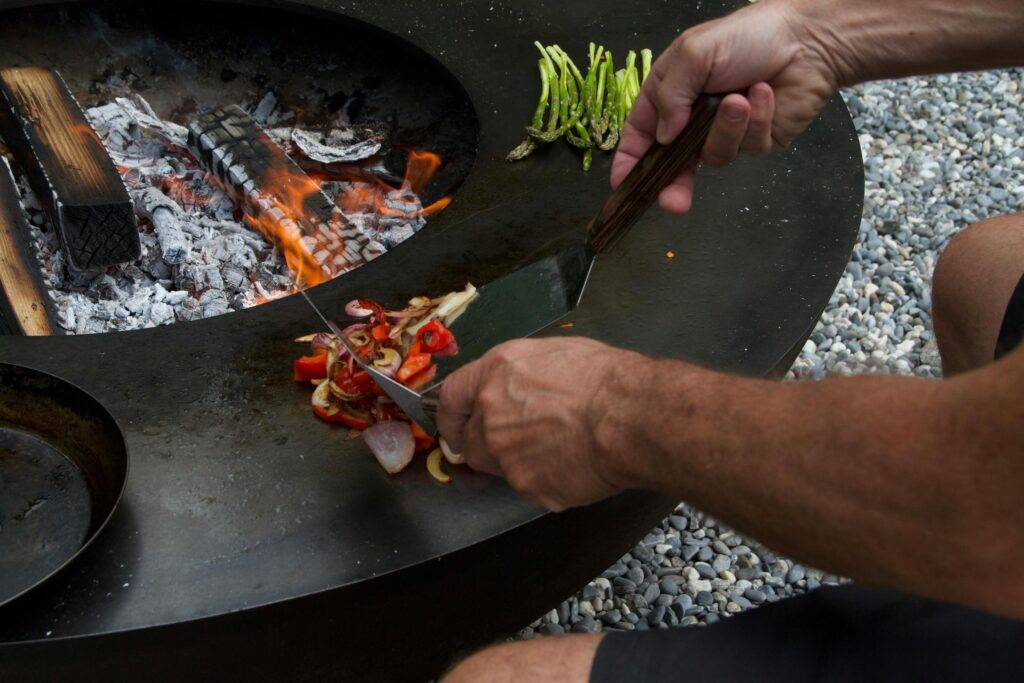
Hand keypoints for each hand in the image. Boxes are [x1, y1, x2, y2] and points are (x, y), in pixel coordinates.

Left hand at [437, 338, 645, 511]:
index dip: (452, 415)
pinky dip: (548, 481)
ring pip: (499, 467)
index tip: (457, 425)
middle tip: (522, 440)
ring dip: (519, 462)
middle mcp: (490, 414)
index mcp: (494, 373)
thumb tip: (513, 387)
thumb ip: (519, 374)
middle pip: (468, 441)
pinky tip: (575, 465)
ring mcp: (505, 455)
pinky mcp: (528, 487)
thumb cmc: (604, 379)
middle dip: (486, 444)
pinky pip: (531, 487)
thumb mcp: (554, 353)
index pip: (450, 398)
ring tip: (559, 448)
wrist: (629, 417)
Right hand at [612, 0, 840, 212]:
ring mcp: (727, 132)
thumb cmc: (746, 36)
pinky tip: (764, 94)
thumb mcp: (694, 53)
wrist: (807, 39)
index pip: (642, 132)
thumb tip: (663, 137)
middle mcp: (695, 118)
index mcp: (672, 94)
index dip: (631, 159)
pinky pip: (748, 147)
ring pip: (715, 155)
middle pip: (675, 163)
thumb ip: (671, 95)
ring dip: (727, 127)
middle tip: (672, 202)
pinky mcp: (757, 141)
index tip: (622, 184)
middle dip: (673, 183)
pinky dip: (756, 119)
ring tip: (740, 98)